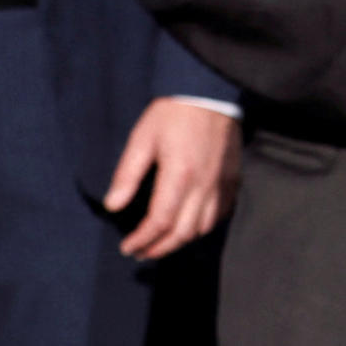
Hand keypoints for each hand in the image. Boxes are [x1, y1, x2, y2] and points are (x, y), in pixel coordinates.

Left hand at [104, 95, 243, 261]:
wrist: (210, 92)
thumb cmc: (173, 113)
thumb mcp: (142, 138)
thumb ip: (127, 174)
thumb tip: (112, 206)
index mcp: (179, 176)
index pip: (159, 222)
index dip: (142, 240)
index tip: (127, 247)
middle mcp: (203, 186)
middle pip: (182, 233)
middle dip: (159, 249)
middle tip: (141, 253)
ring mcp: (221, 185)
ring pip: (203, 228)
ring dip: (180, 241)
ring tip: (161, 242)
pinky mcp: (232, 179)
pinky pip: (220, 215)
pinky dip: (203, 227)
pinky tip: (189, 225)